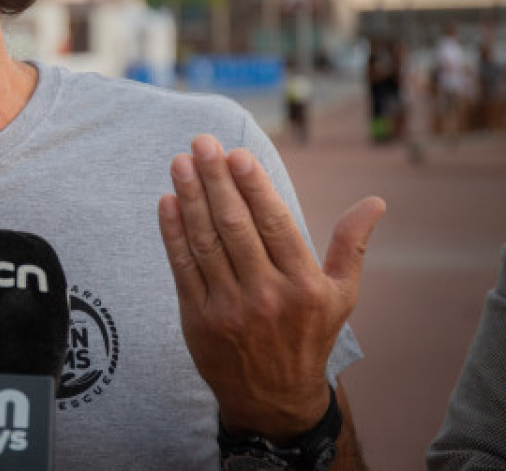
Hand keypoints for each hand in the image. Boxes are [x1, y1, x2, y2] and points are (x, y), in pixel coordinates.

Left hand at [157, 134, 384, 440]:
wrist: (274, 399)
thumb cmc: (309, 336)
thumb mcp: (340, 295)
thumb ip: (350, 245)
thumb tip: (375, 201)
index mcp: (303, 284)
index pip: (274, 224)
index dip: (254, 187)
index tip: (237, 154)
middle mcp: (266, 295)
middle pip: (235, 227)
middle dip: (216, 180)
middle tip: (201, 143)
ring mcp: (229, 308)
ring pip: (205, 243)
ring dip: (189, 199)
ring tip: (179, 163)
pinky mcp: (198, 319)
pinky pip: (182, 268)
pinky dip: (172, 234)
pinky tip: (166, 201)